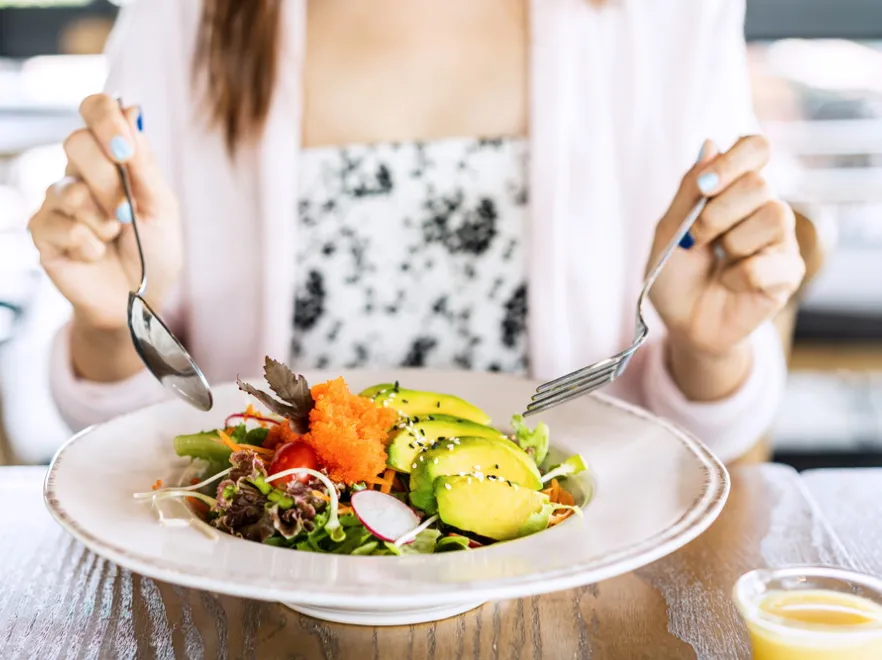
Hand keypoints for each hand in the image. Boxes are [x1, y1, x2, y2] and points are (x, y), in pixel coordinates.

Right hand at [29, 94, 182, 332]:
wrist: (139, 299)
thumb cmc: (154, 251)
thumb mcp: (162, 207)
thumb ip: (144, 163)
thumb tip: (131, 108)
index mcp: (111, 157)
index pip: (95, 109)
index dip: (105, 119)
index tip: (125, 150)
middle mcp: (79, 171)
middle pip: (75, 142)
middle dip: (109, 182)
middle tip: (127, 214)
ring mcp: (56, 200)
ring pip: (67, 188)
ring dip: (102, 219)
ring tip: (115, 237)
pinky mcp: (42, 231)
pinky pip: (59, 225)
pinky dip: (87, 244)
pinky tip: (95, 255)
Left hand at [648, 136, 804, 397]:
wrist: (682, 323)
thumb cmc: (675, 276)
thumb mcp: (669, 230)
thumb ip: (688, 190)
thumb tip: (710, 144)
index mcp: (734, 190)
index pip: (755, 148)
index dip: (734, 159)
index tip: (705, 184)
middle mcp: (763, 208)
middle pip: (760, 183)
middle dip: (717, 213)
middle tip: (698, 238)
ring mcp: (780, 240)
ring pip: (775, 215)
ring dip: (732, 242)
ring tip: (719, 260)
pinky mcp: (788, 274)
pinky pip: (768, 263)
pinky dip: (738, 276)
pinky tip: (730, 283)